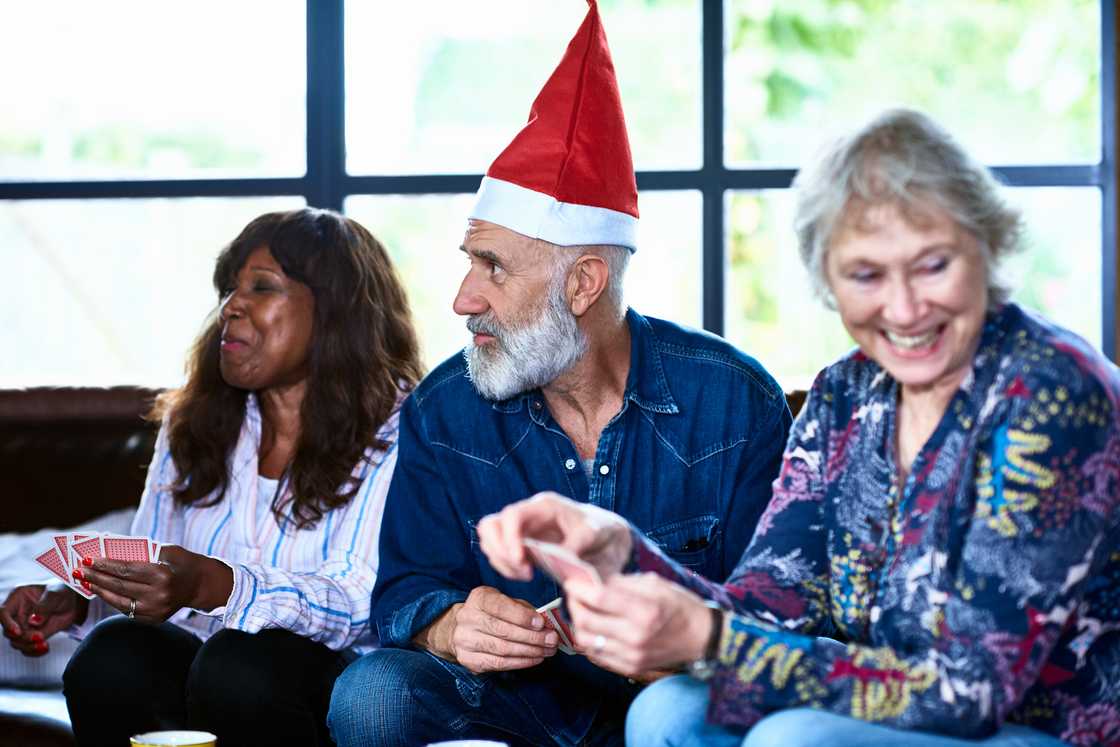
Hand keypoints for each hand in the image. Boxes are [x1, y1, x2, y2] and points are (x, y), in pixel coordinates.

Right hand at [1, 584, 87, 656]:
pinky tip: (45, 648)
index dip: (7, 624)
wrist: (75, 601)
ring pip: (16, 642)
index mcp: (18, 597)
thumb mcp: (56, 594)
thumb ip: (44, 607)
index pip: (3, 612)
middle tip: (40, 637)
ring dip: (29, 647)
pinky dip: (35, 651)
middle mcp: (17, 613)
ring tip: (44, 644)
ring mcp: (23, 626)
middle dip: (23, 638)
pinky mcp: (31, 636)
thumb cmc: (63, 591)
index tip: (18, 632)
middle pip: (9, 631)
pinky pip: (27, 648)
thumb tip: (33, 622)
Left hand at [76, 545, 232, 623]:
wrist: (200, 585)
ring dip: (100, 590)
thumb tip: (110, 552)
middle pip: (119, 585)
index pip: (126, 570)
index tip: (89, 559)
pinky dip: (112, 599)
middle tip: (80, 569)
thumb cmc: (182, 563)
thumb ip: (142, 553)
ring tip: (86, 581)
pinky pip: (126, 609)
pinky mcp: (153, 619)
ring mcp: (155, 610)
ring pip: (119, 600)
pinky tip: (102, 590)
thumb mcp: (166, 551)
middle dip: (97, 576)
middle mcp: (159, 596)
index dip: (105, 564)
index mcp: (163, 576)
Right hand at [416, 586, 559, 673]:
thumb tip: (546, 622)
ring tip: (547, 650)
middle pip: (503, 631)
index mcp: (478, 598)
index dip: (522, 616)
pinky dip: (520, 662)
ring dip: (529, 651)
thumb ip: (523, 609)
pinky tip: (535, 658)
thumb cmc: (492, 613)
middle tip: (552, 640)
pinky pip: (498, 663)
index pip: (500, 607)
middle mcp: (467, 618)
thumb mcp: (505, 602)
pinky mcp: (468, 659)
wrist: (461, 628)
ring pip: (502, 649)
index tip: (541, 623)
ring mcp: (465, 640)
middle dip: (532, 637)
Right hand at [478, 491, 632, 581]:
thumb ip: (578, 543)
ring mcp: (521, 528)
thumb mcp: (595, 534)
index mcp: (545, 506)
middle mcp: (528, 514)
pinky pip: (498, 552)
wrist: (606, 537)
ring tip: (525, 575)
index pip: (512, 515)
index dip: (509, 539)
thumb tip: (559, 560)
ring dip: (500, 560)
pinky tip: (524, 575)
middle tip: (523, 572)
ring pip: (490, 538)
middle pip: (491, 525)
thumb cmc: (600, 530)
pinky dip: (505, 566)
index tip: (522, 562)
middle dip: (499, 552)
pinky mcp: (519, 543)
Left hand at [564, 573, 713, 677]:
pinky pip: (597, 655)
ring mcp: (632, 656)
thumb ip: (622, 583)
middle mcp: (636, 636)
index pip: (599, 599)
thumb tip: (593, 581)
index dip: (579, 588)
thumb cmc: (680, 606)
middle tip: (574, 594)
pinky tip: (594, 628)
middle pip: (586, 621)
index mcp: (645, 610)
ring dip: (578, 623)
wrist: (702, 638)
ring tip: (582, 610)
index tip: (572, 580)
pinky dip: (590, 640)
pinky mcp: (631, 667)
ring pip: (586, 641)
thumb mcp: (655, 584)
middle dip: (574, 604)